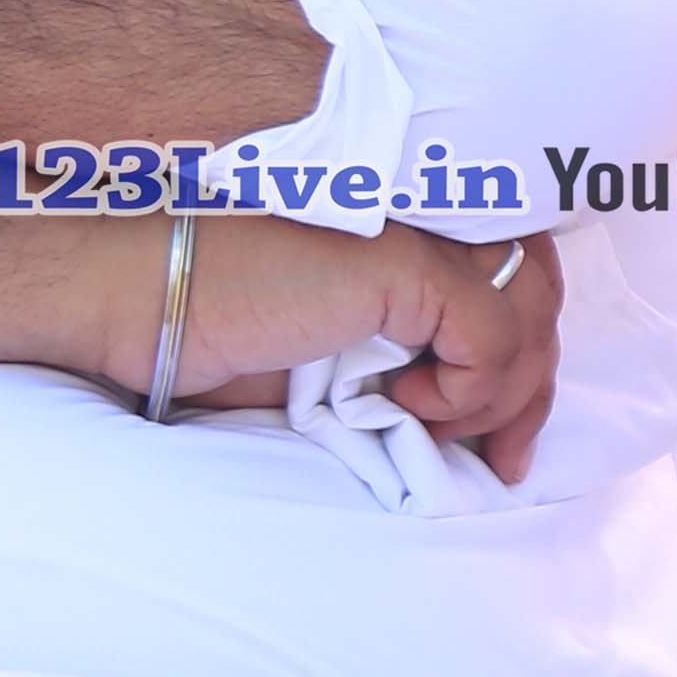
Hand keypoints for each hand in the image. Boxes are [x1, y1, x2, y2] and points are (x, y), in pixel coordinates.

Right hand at [80, 219, 561, 476]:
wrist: (138, 299)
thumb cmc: (218, 331)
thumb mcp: (335, 355)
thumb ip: (405, 356)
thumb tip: (479, 418)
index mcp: (409, 226)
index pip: (516, 269)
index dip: (528, 353)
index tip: (506, 439)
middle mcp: (424, 212)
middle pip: (538, 289)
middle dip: (532, 386)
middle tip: (505, 463)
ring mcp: (415, 228)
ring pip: (527, 312)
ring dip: (501, 396)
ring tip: (440, 433)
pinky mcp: (401, 261)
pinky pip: (487, 336)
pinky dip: (465, 391)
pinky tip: (403, 407)